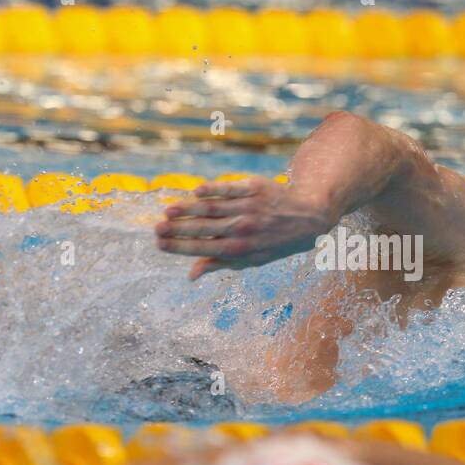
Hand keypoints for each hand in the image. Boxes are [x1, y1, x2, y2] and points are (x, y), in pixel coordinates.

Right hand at [155, 177, 333, 279]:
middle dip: (177, 229)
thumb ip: (220, 265)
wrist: (308, 216)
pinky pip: (228, 188)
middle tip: (156, 229)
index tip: (159, 244)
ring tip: (168, 210)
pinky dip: (211, 190)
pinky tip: (195, 193)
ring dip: (187, 209)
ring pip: (212, 207)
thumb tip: (191, 276)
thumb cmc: (275, 242)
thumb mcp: (251, 260)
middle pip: (204, 228)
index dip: (180, 247)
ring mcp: (248, 207)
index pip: (203, 248)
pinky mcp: (254, 187)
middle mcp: (244, 228)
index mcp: (241, 250)